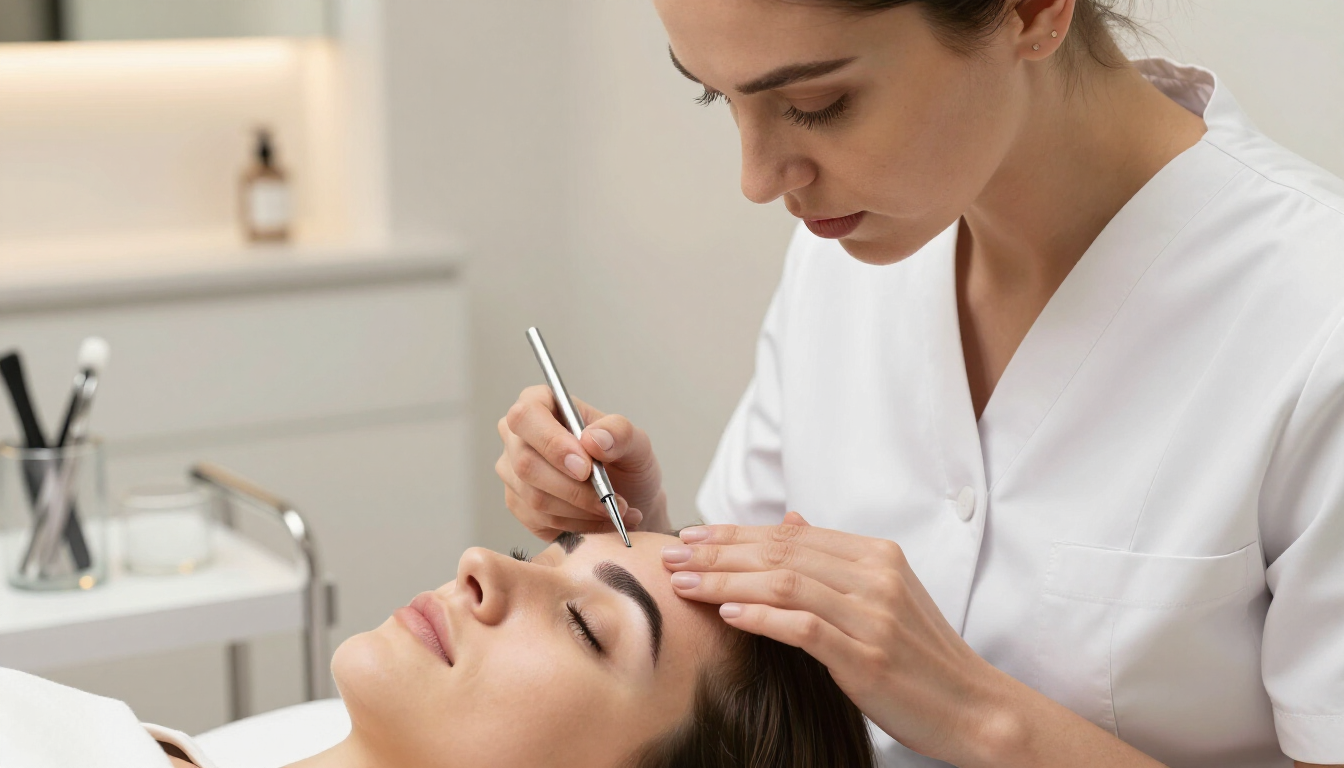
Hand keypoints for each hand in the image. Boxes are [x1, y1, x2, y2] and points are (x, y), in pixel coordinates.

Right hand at [496, 385, 666, 539]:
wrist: (627, 495)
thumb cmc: (625, 460)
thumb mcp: (636, 442)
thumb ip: (620, 434)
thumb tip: (593, 439)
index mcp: (541, 403)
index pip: (527, 416)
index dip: (552, 443)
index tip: (584, 469)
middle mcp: (518, 436)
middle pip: (526, 463)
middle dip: (573, 489)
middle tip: (609, 499)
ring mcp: (513, 471)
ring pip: (535, 497)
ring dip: (581, 510)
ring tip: (616, 510)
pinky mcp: (518, 503)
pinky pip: (540, 520)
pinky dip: (578, 525)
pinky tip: (602, 520)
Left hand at [662, 512, 1017, 765]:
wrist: (975, 708)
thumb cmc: (922, 656)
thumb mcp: (885, 593)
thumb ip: (836, 558)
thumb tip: (792, 519)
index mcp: (877, 556)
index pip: (791, 534)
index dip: (736, 532)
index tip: (693, 536)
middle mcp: (875, 577)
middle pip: (780, 553)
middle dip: (718, 552)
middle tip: (672, 555)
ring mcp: (873, 616)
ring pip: (784, 584)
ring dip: (726, 582)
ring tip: (684, 584)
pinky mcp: (868, 657)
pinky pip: (802, 628)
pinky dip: (760, 618)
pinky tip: (726, 615)